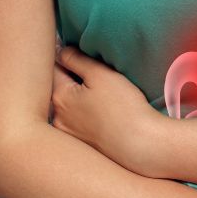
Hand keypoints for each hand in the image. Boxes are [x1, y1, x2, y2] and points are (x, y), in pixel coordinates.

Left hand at [50, 43, 168, 174]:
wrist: (143, 145)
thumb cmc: (123, 107)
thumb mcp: (99, 74)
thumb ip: (76, 59)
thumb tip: (60, 52)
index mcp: (59, 97)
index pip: (53, 68)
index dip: (67, 59)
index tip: (82, 58)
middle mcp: (57, 118)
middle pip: (58, 87)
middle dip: (71, 79)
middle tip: (95, 78)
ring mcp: (68, 134)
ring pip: (68, 105)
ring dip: (78, 98)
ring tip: (100, 97)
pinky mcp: (82, 145)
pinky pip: (77, 122)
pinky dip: (85, 114)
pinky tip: (102, 114)